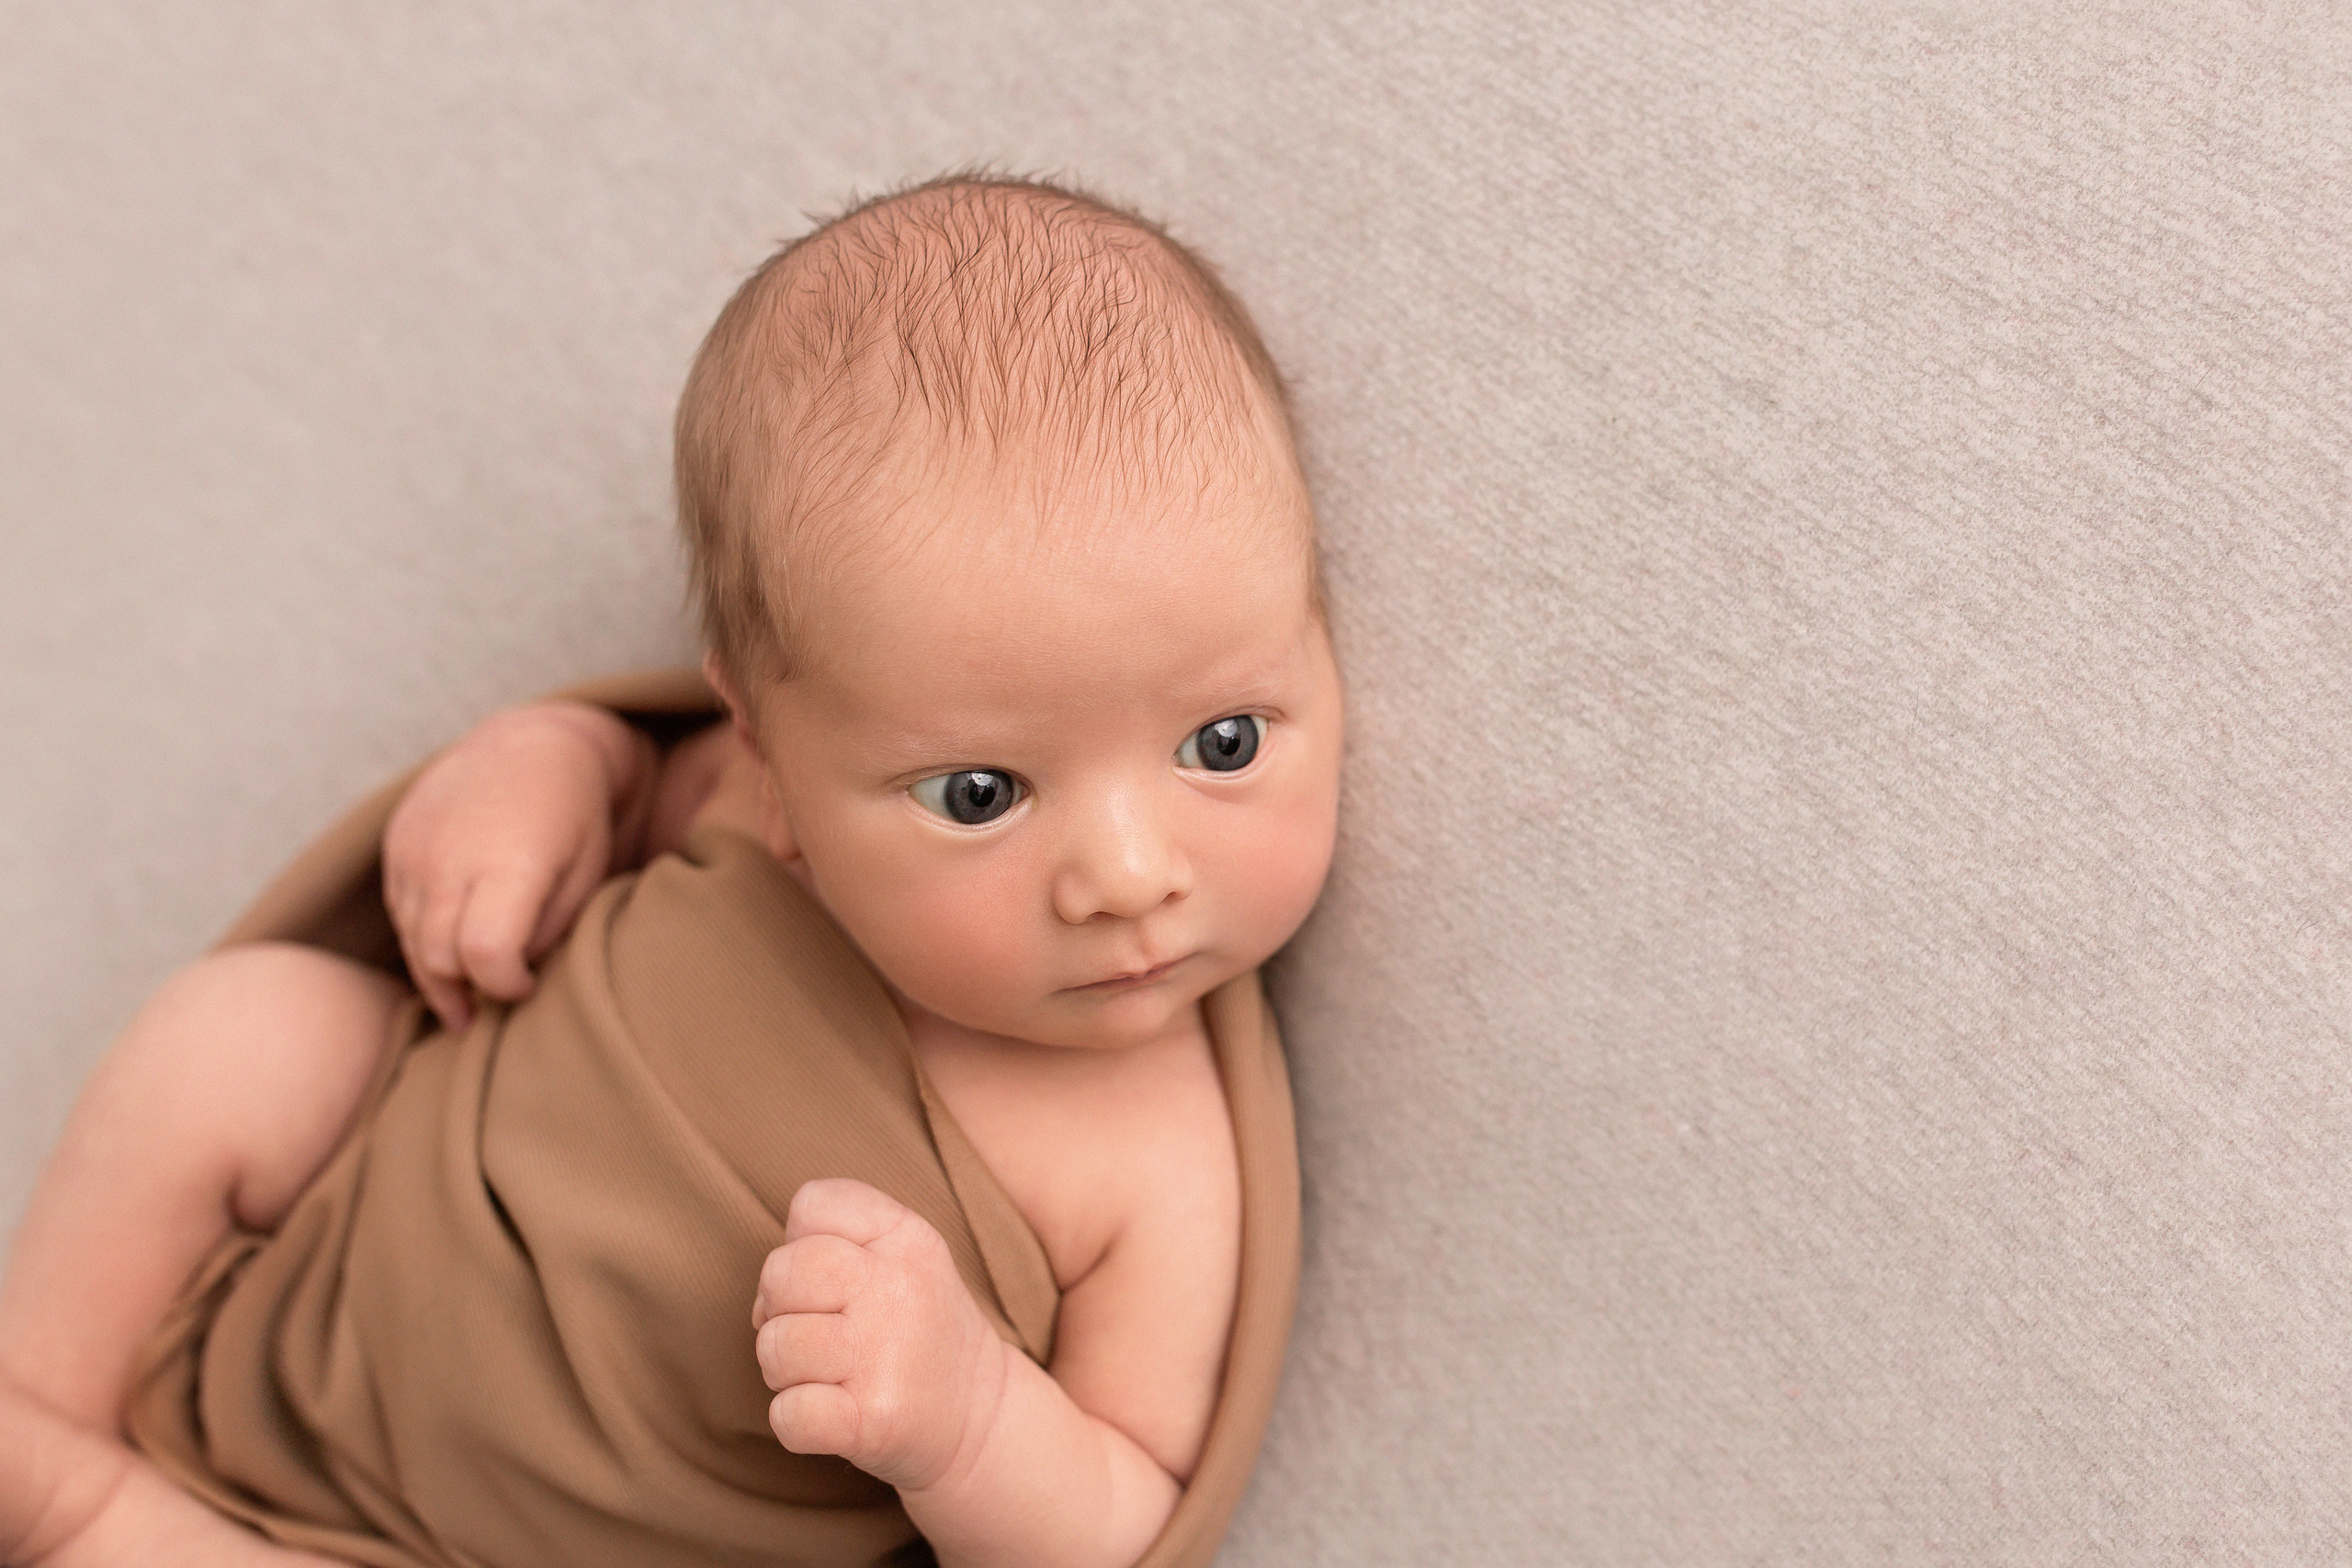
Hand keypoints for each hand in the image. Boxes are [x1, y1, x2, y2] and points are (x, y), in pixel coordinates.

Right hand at [382, 703, 650, 1030]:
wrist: (533, 742)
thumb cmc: (575, 818)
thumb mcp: (585, 874)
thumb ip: (548, 932)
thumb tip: (511, 981)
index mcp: (508, 863)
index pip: (485, 954)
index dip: (505, 986)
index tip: (527, 987)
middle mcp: (450, 856)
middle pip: (439, 958)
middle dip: (467, 992)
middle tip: (491, 1009)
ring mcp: (415, 849)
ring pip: (411, 942)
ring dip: (438, 976)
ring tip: (466, 1001)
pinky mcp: (396, 844)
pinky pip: (400, 913)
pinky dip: (421, 939)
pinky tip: (450, 951)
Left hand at [751, 1180, 1008, 1493]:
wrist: (978, 1412)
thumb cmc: (914, 1328)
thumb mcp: (901, 1255)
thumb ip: (831, 1242)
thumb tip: (763, 1302)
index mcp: (907, 1237)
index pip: (811, 1204)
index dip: (800, 1243)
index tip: (830, 1280)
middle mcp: (899, 1288)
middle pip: (782, 1271)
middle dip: (778, 1307)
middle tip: (814, 1332)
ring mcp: (886, 1356)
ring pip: (775, 1345)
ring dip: (783, 1370)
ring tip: (826, 1375)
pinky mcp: (873, 1419)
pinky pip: (787, 1414)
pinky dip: (792, 1421)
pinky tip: (829, 1413)